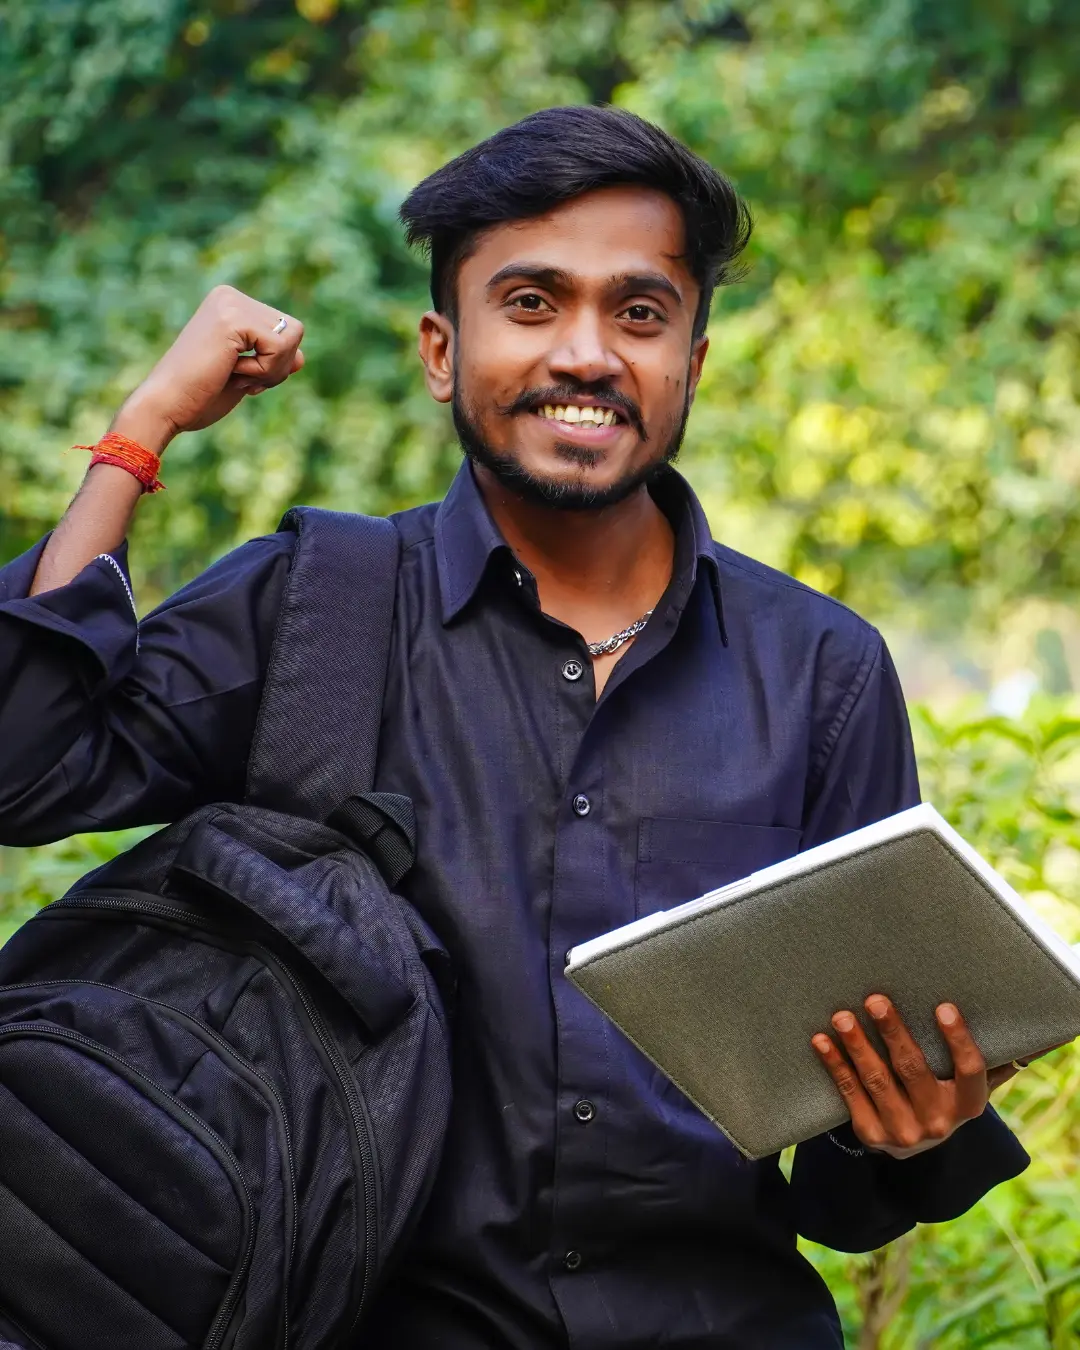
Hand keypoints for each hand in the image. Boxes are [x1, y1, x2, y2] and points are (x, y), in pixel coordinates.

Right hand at [111, 285, 304, 452]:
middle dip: (276, 366)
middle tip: (239, 378)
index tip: (240, 374)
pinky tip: (231, 372)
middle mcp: (229, 296)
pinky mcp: (232, 319)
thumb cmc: (199, 396)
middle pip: (294, 330)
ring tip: (235, 375)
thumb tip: (302, 358)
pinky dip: (264, 371)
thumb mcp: (246, 377)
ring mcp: (230, 303)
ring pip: (292, 337)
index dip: (274, 363)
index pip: (286, 329)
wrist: (165, 407)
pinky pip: (279, 348)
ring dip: (271, 369)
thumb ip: (272, 362)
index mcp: (229, 303)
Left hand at [811, 995, 1064, 1158]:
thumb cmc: (944, 1095)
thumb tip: (1040, 1032)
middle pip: (914, 1070)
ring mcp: (903, 1133)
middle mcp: (939, 1123)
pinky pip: (850, 1095)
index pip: (969, 1071)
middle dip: (893, 1032)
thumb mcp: (969, 1084)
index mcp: (968, 1106)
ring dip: (857, 1046)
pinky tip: (821, 1040)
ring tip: (842, 1015)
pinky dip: (835, 1065)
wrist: (914, 1148)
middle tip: (876, 999)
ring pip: (877, 1082)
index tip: (943, 1006)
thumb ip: (995, 1059)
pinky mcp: (871, 1136)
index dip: (958, 1039)